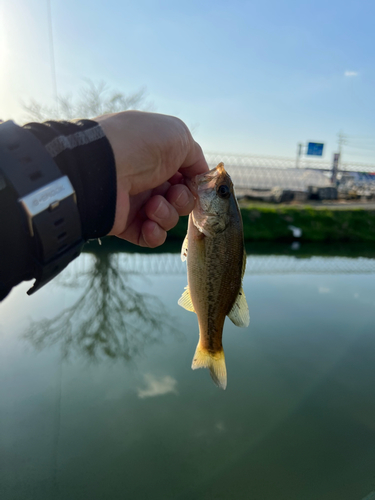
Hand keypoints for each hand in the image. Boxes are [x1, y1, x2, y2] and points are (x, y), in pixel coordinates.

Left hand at [96, 111, 208, 246]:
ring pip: (168, 218)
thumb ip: (195, 155)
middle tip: (172, 193)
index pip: (186, 175)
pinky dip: (155, 233)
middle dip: (183, 199)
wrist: (101, 168)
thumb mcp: (178, 136)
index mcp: (158, 156)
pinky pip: (151, 237)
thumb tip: (200, 174)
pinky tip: (149, 223)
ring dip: (167, 214)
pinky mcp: (125, 223)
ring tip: (152, 206)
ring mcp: (136, 201)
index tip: (198, 185)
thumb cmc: (140, 145)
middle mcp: (147, 178)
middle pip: (181, 199)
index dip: (195, 182)